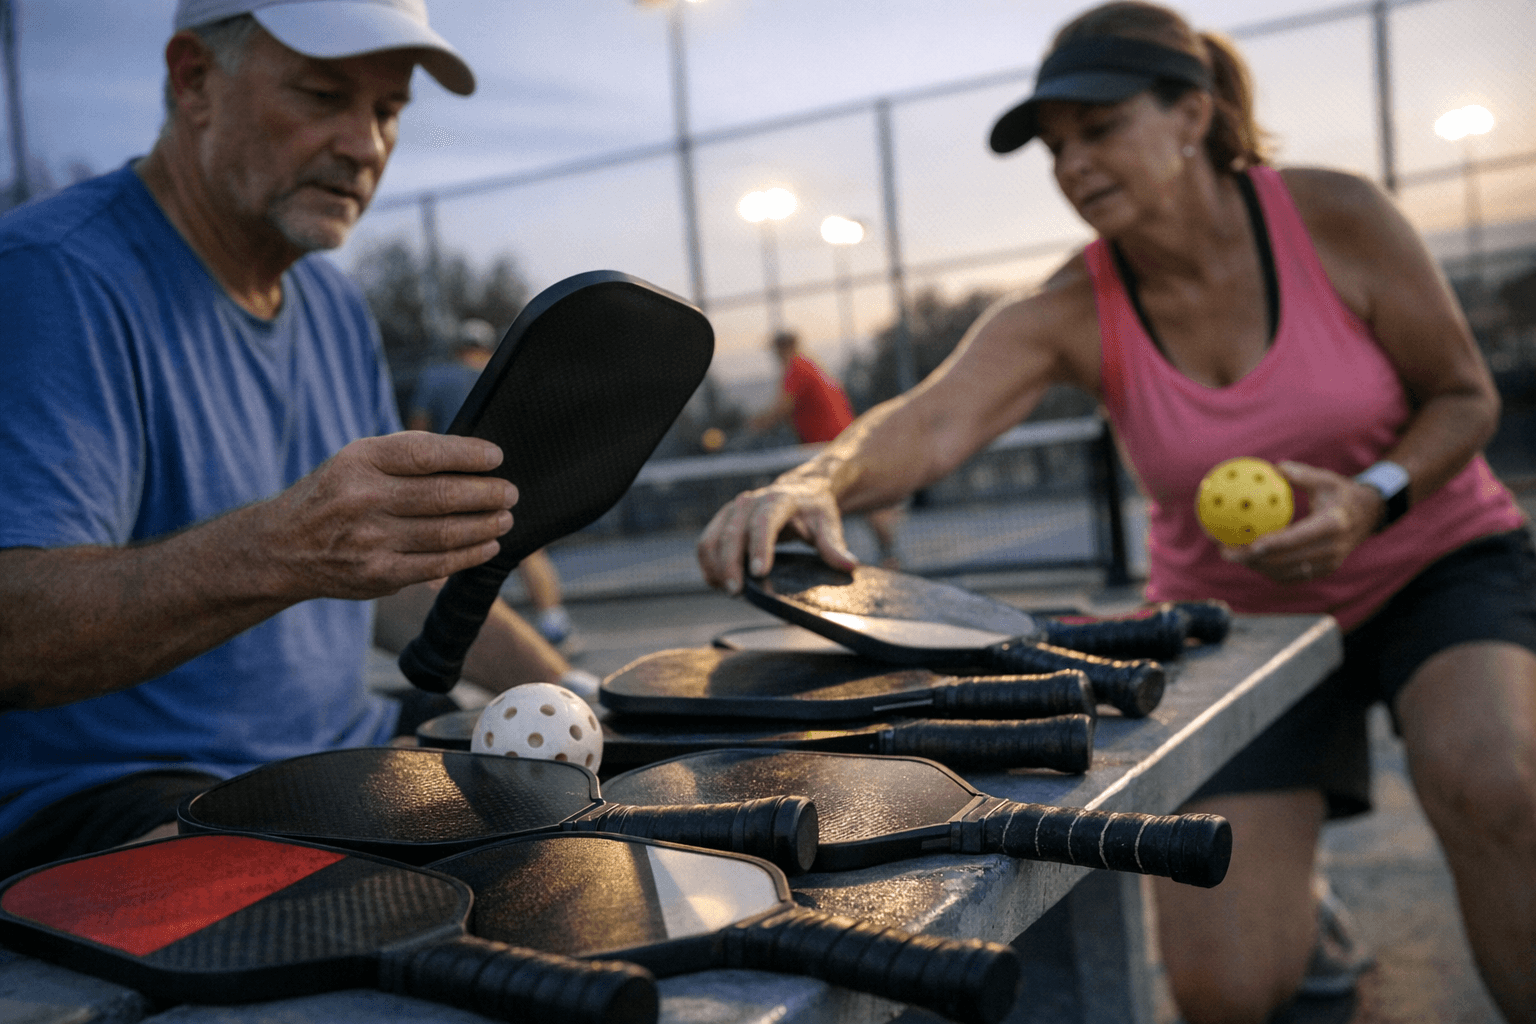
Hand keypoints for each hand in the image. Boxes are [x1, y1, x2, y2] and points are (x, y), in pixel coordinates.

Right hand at [253, 431, 516, 599]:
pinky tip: (487, 546)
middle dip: (487, 494)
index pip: (426, 454)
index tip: (496, 457)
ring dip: (485, 526)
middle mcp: (364, 499)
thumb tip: (471, 458)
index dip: (468, 455)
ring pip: (446, 534)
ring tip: (505, 518)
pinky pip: (437, 565)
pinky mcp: (378, 575)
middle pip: (442, 496)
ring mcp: (371, 541)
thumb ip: (406, 456)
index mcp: (360, 461)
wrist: (283, 549)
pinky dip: (470, 556)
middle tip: (510, 492)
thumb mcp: (356, 460)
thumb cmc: (334, 494)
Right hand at [696, 476, 857, 594]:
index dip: (759, 547)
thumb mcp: (829, 523)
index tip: (760, 572)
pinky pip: (706, 543)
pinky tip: (718, 582)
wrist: (800, 490)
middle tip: (736, 591)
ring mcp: (732, 510)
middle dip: (730, 564)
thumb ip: (834, 545)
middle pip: (732, 533)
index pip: (764, 522)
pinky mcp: (722, 520)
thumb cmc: (814, 509)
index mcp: (778, 499)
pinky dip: (708, 565)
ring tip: (729, 590)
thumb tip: (849, 565)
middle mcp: (750, 501)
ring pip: (712, 538)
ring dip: (715, 566)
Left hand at [1223, 460, 1382, 583]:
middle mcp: (1332, 549)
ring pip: (1284, 572)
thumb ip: (1300, 474)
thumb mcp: (1325, 478)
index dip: (1272, 544)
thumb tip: (1272, 467)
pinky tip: (1246, 559)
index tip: (1247, 543)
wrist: (1368, 516)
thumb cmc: (1340, 492)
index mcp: (1333, 524)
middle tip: (1225, 550)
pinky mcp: (1323, 571)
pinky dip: (1267, 569)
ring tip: (1230, 555)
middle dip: (1252, 559)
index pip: (1297, 538)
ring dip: (1255, 566)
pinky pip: (1290, 575)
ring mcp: (1328, 563)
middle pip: (1285, 560)